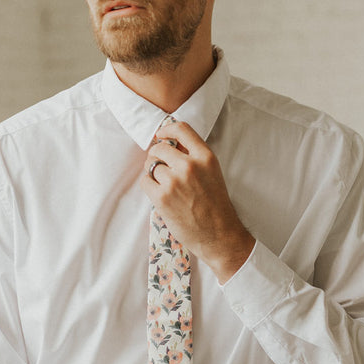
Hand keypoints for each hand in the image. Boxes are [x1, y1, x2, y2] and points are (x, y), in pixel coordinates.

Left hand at [141, 121, 253, 283]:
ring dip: (153, 173)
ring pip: (150, 165)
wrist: (219, 234)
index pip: (181, 129)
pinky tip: (159, 194)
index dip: (166, 130)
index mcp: (205, 157)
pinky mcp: (162, 197)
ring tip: (164, 185)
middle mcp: (190, 166)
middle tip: (161, 168)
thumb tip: (170, 144)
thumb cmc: (215, 205)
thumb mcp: (212, 173)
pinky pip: (145, 181)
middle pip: (160, 148)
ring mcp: (174, 181)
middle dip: (157, 156)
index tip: (161, 136)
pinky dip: (148, 186)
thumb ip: (194, 157)